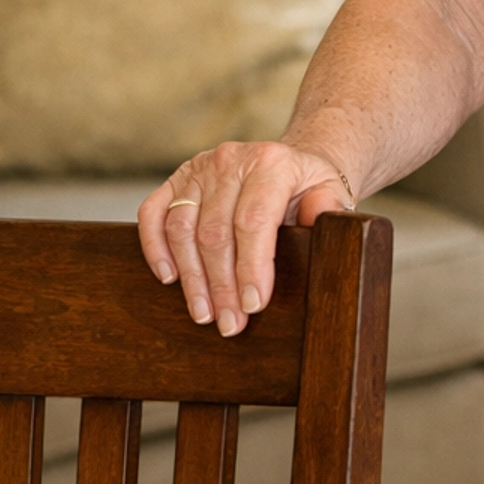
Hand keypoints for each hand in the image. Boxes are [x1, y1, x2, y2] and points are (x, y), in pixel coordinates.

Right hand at [138, 141, 357, 336]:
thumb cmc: (307, 187)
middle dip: (221, 285)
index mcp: (270, 163)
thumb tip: (318, 223)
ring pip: (182, 228)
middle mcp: (230, 161)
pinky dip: (155, 247)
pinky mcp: (175, 179)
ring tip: (203, 313)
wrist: (286, 164)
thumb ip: (327, 207)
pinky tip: (168, 277)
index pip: (253, 221)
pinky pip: (153, 213)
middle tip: (229, 323)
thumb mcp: (330, 191)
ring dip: (191, 277)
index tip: (253, 305)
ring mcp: (199, 168)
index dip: (251, 267)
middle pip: (215, 232)